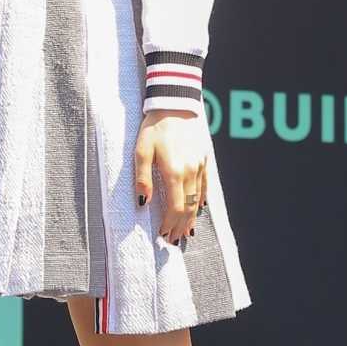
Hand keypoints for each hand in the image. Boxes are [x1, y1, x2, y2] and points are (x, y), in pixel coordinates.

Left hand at [134, 111, 208, 245]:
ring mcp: (200, 166)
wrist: (175, 104)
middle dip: (180, 226)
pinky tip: (199, 209)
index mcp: (174, 172)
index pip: (175, 207)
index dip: (170, 224)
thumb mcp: (141, 151)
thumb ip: (142, 178)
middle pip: (188, 207)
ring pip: (198, 199)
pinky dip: (202, 200)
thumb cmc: (154, 127)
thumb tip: (143, 203)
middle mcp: (190, 171)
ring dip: (191, 217)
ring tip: (185, 232)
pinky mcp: (204, 159)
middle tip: (174, 240)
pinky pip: (205, 185)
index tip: (163, 235)